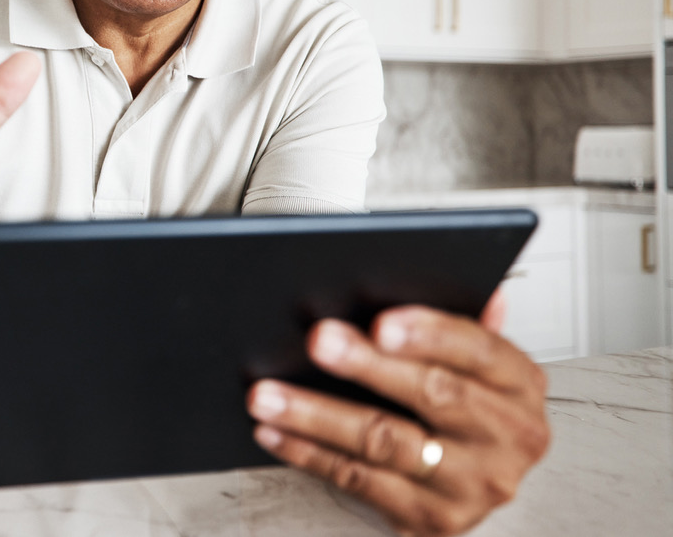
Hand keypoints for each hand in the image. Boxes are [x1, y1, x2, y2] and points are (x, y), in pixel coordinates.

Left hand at [246, 293, 549, 535]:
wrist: (474, 485)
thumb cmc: (467, 406)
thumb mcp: (475, 361)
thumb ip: (461, 320)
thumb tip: (460, 276)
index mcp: (520, 385)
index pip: (480, 351)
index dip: (431, 333)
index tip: (383, 321)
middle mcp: (508, 438)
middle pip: (433, 394)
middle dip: (368, 365)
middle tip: (318, 341)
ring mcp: (472, 484)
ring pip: (385, 442)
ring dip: (317, 415)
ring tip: (268, 393)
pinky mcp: (433, 519)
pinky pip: (360, 480)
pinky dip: (310, 453)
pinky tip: (276, 431)